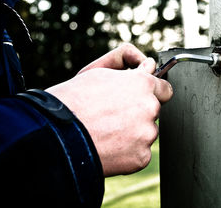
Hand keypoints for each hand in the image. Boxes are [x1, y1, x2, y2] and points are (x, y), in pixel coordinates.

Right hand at [46, 44, 172, 176]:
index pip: (164, 89)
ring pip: (147, 132)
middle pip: (154, 111)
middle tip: (113, 115)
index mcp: (142, 84)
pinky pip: (140, 152)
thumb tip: (149, 64)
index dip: (151, 92)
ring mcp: (147, 134)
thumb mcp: (96, 71)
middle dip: (140, 112)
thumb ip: (127, 63)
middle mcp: (150, 107)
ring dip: (134, 133)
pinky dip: (128, 152)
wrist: (55, 135)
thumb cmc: (72, 101)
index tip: (141, 97)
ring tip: (106, 132)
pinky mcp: (141, 157)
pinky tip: (108, 146)